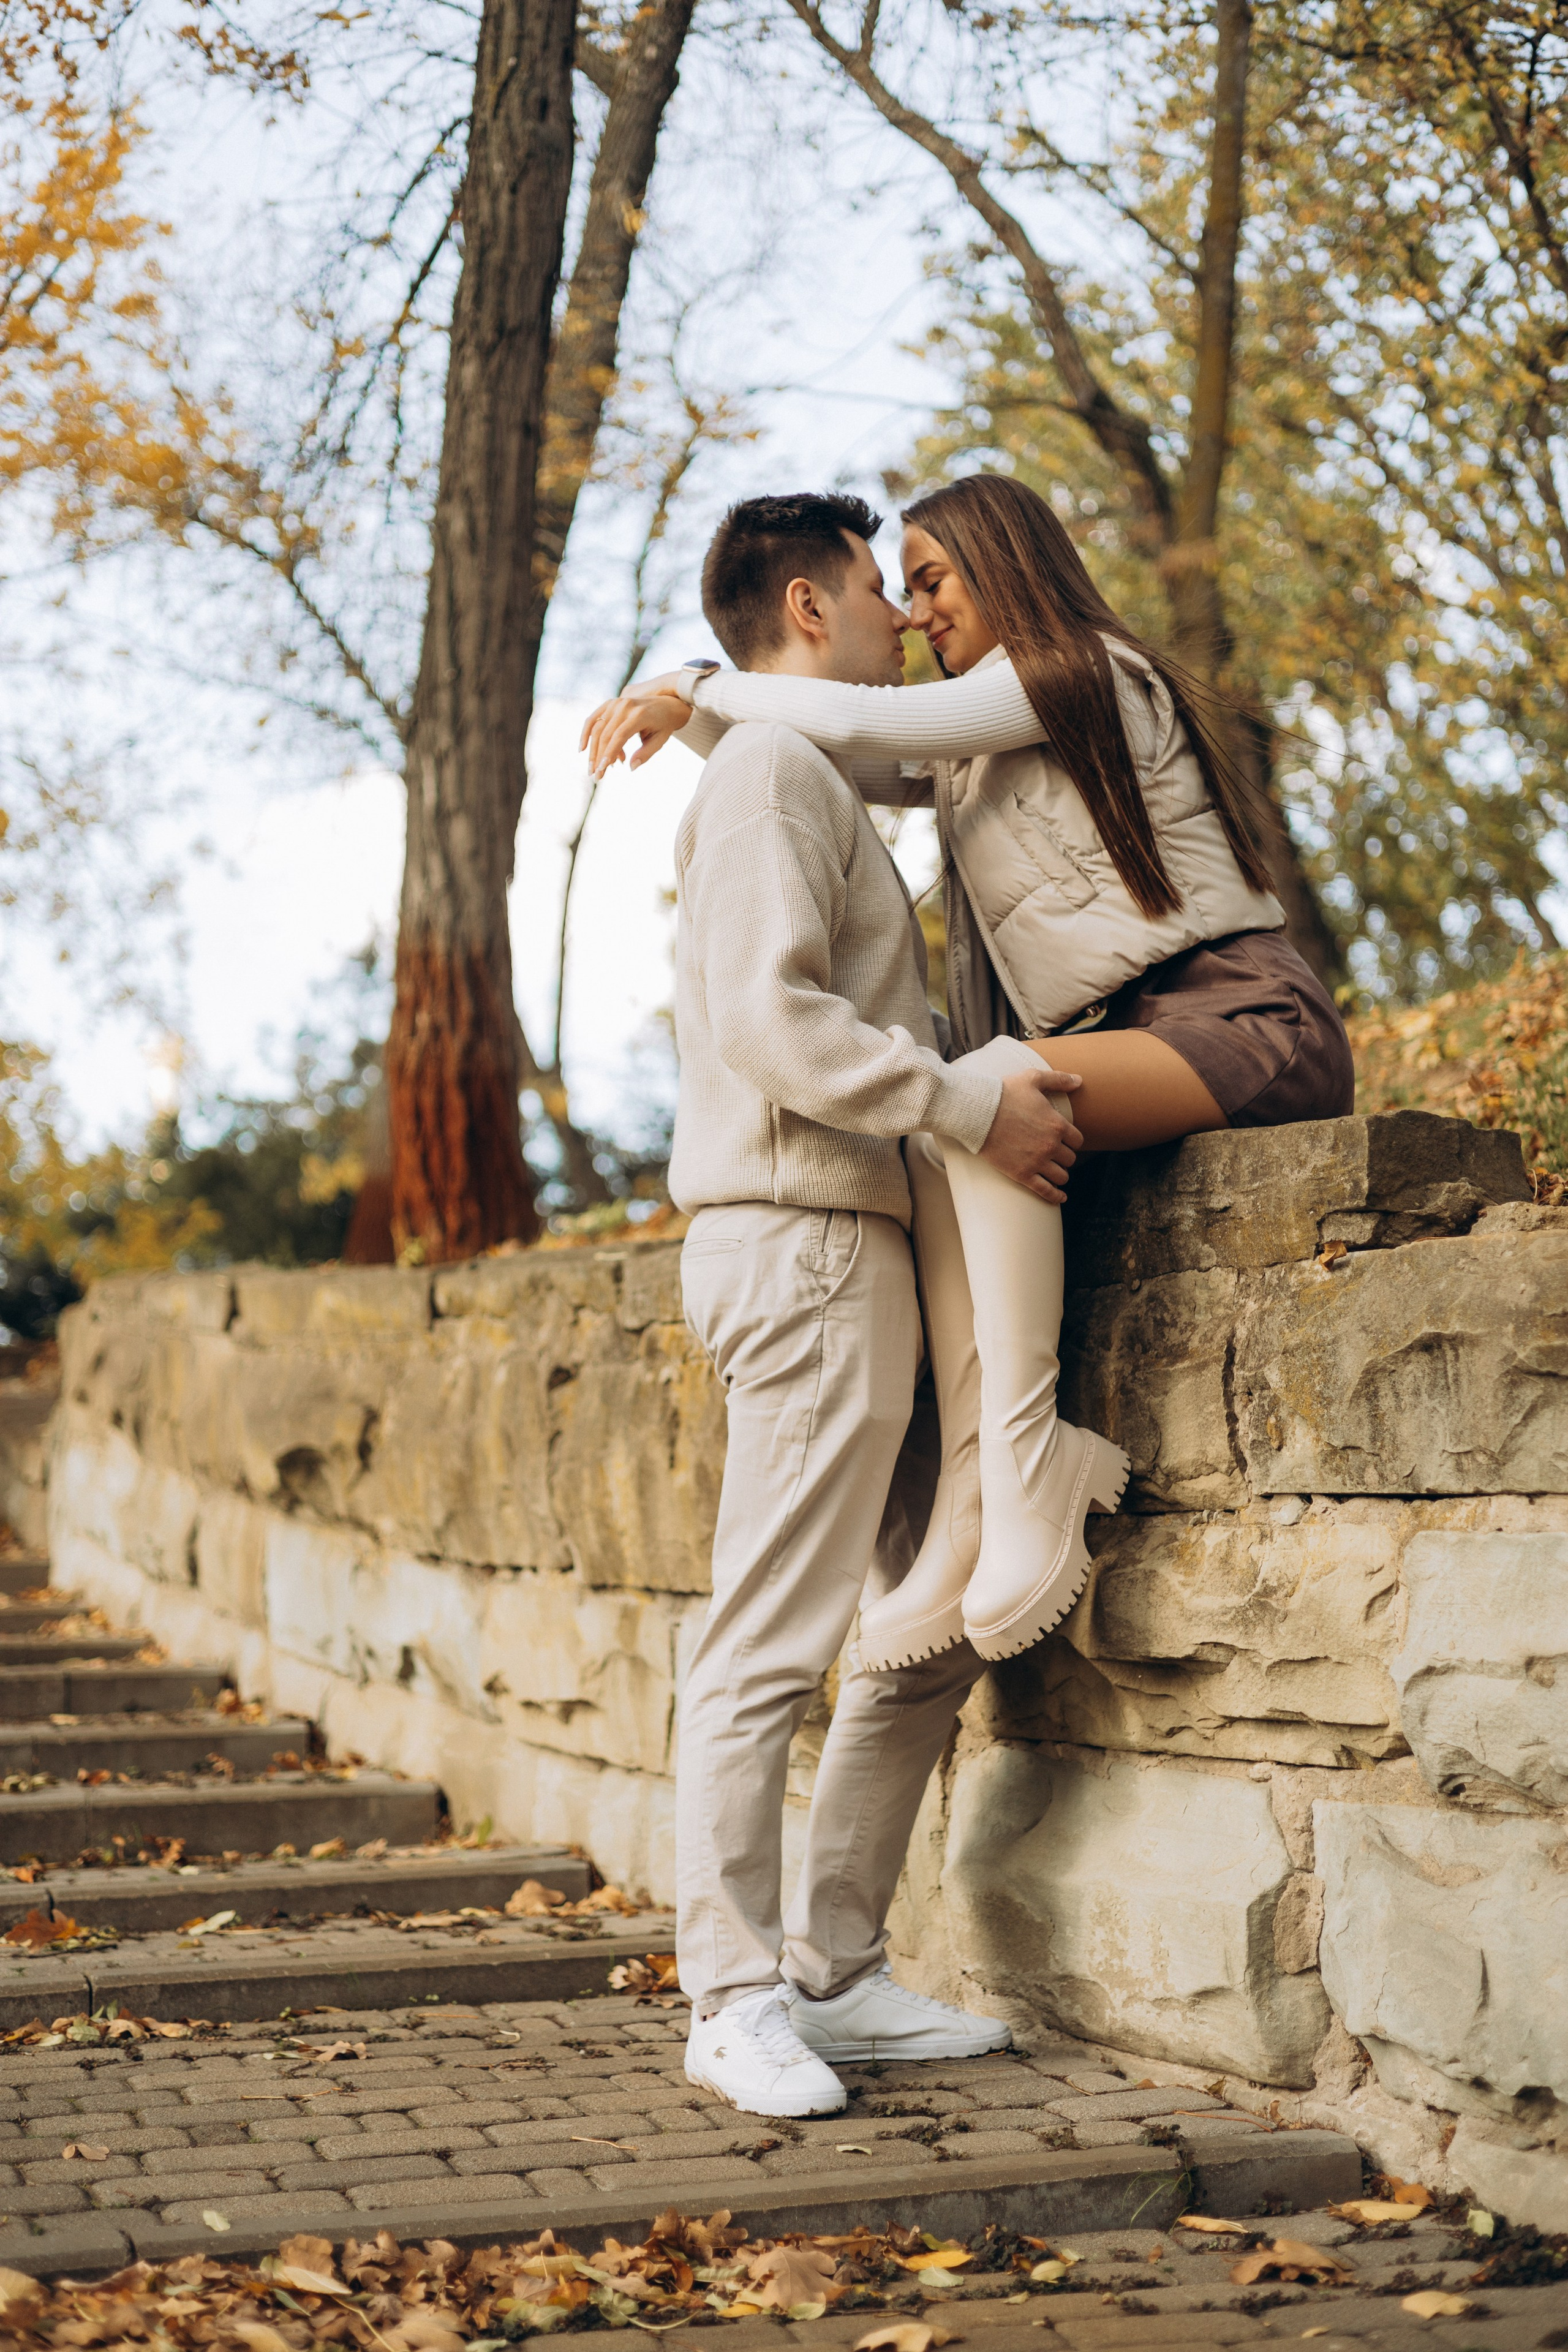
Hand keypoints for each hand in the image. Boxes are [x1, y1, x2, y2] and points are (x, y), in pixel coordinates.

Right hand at [580, 675, 689, 776]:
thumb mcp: (659, 740)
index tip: (602, 770)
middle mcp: (624, 706)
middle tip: (595, 775)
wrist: (665, 703)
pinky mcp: (609, 703)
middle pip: (605, 733)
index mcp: (638, 715)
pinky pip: (593, 718)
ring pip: (596, 728)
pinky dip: (586, 733)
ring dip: (592, 749)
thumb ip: (645, 754)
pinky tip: (582, 749)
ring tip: (592, 768)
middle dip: (598, 756)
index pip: (619, 736)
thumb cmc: (663, 725)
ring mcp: (615, 703)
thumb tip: (631, 767)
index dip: (609, 753)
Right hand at [979, 1067, 1082, 1201]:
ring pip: (1061, 1176)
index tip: (1064, 1140)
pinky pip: (1045, 1191)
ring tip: (1055, 1172)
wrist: (977, 1112)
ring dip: (1060, 1174)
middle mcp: (1051, 1145)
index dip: (1072, 1140)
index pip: (1077, 1140)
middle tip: (1055, 1154)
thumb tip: (1079, 1080)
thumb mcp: (1033, 1078)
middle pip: (1070, 1159)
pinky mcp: (1022, 1174)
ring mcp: (1037, 1162)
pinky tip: (1060, 1197)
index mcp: (1057, 1124)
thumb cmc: (1004, 1093)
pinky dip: (1055, 1196)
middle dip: (1064, 1156)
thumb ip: (1059, 1079)